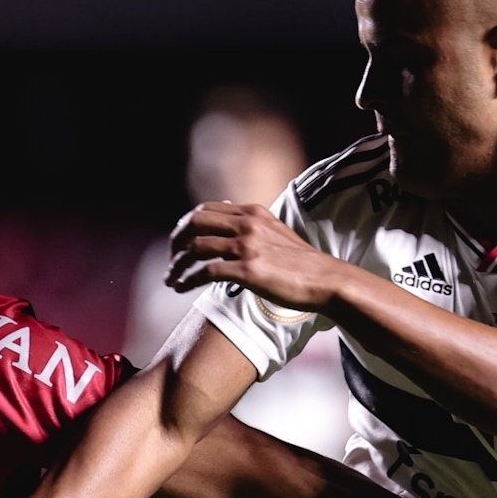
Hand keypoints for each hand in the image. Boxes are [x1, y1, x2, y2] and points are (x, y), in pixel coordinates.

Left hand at [169, 202, 344, 312]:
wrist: (325, 279)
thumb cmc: (301, 263)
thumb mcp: (275, 234)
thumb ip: (252, 228)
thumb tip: (227, 230)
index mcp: (253, 212)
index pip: (206, 209)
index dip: (186, 225)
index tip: (179, 242)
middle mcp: (248, 224)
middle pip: (195, 222)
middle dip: (176, 241)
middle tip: (172, 260)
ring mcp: (247, 245)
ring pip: (196, 247)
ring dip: (177, 264)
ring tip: (171, 279)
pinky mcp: (247, 269)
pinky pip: (206, 271)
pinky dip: (188, 279)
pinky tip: (181, 288)